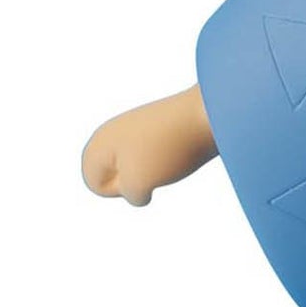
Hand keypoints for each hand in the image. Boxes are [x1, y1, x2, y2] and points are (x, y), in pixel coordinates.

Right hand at [82, 85, 217, 205]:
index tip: (139, 169)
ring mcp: (139, 127)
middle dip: (135, 180)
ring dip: (157, 170)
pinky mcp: (162, 127)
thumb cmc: (169, 149)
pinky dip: (173, 159)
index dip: (120, 188)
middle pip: (118, 176)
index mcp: (98, 141)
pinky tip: (185, 146)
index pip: (95, 184)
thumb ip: (131, 193)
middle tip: (156, 161)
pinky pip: (162, 158)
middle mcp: (114, 131)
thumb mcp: (138, 185)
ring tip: (173, 152)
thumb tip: (150, 182)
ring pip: (142, 169)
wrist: (210, 113)